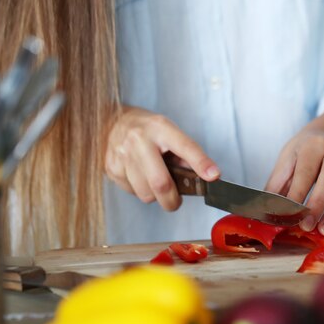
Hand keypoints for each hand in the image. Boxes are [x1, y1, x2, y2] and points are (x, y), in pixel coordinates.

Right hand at [105, 106, 219, 210]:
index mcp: (161, 128)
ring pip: (145, 193)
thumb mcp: (169, 132)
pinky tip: (138, 176)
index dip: (201, 163)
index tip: (213, 176)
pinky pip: (131, 192)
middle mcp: (140, 140)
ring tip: (153, 180)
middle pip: (160, 182)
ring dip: (154, 195)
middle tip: (175, 201)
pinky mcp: (111, 168)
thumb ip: (186, 153)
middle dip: (172, 200)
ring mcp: (122, 154)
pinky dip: (139, 190)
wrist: (111, 122)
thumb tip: (205, 175)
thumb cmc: (147, 130)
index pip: (185, 147)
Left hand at [265, 103, 323, 233]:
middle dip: (317, 204)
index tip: (287, 215)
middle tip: (305, 225)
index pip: (305, 171)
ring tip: (323, 230)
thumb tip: (267, 211)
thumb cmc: (304, 152)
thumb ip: (278, 185)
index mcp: (311, 144)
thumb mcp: (287, 160)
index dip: (297, 194)